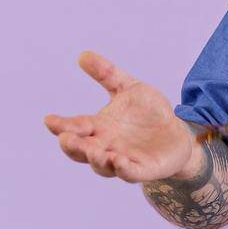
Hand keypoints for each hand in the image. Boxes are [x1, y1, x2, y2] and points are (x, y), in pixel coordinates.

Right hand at [43, 50, 197, 183]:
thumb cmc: (148, 113)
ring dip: (96, 159)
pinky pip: (130, 173)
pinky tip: (120, 161)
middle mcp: (106, 146)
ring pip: (103, 166)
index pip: (75, 127)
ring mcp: (123, 160)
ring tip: (94, 150)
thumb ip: (107, 73)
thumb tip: (83, 55)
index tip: (49, 119)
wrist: (178, 131)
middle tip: (65, 138)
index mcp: (99, 127)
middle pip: (82, 151)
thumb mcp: (129, 88)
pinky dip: (124, 170)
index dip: (61, 125)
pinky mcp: (143, 169)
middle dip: (73, 146)